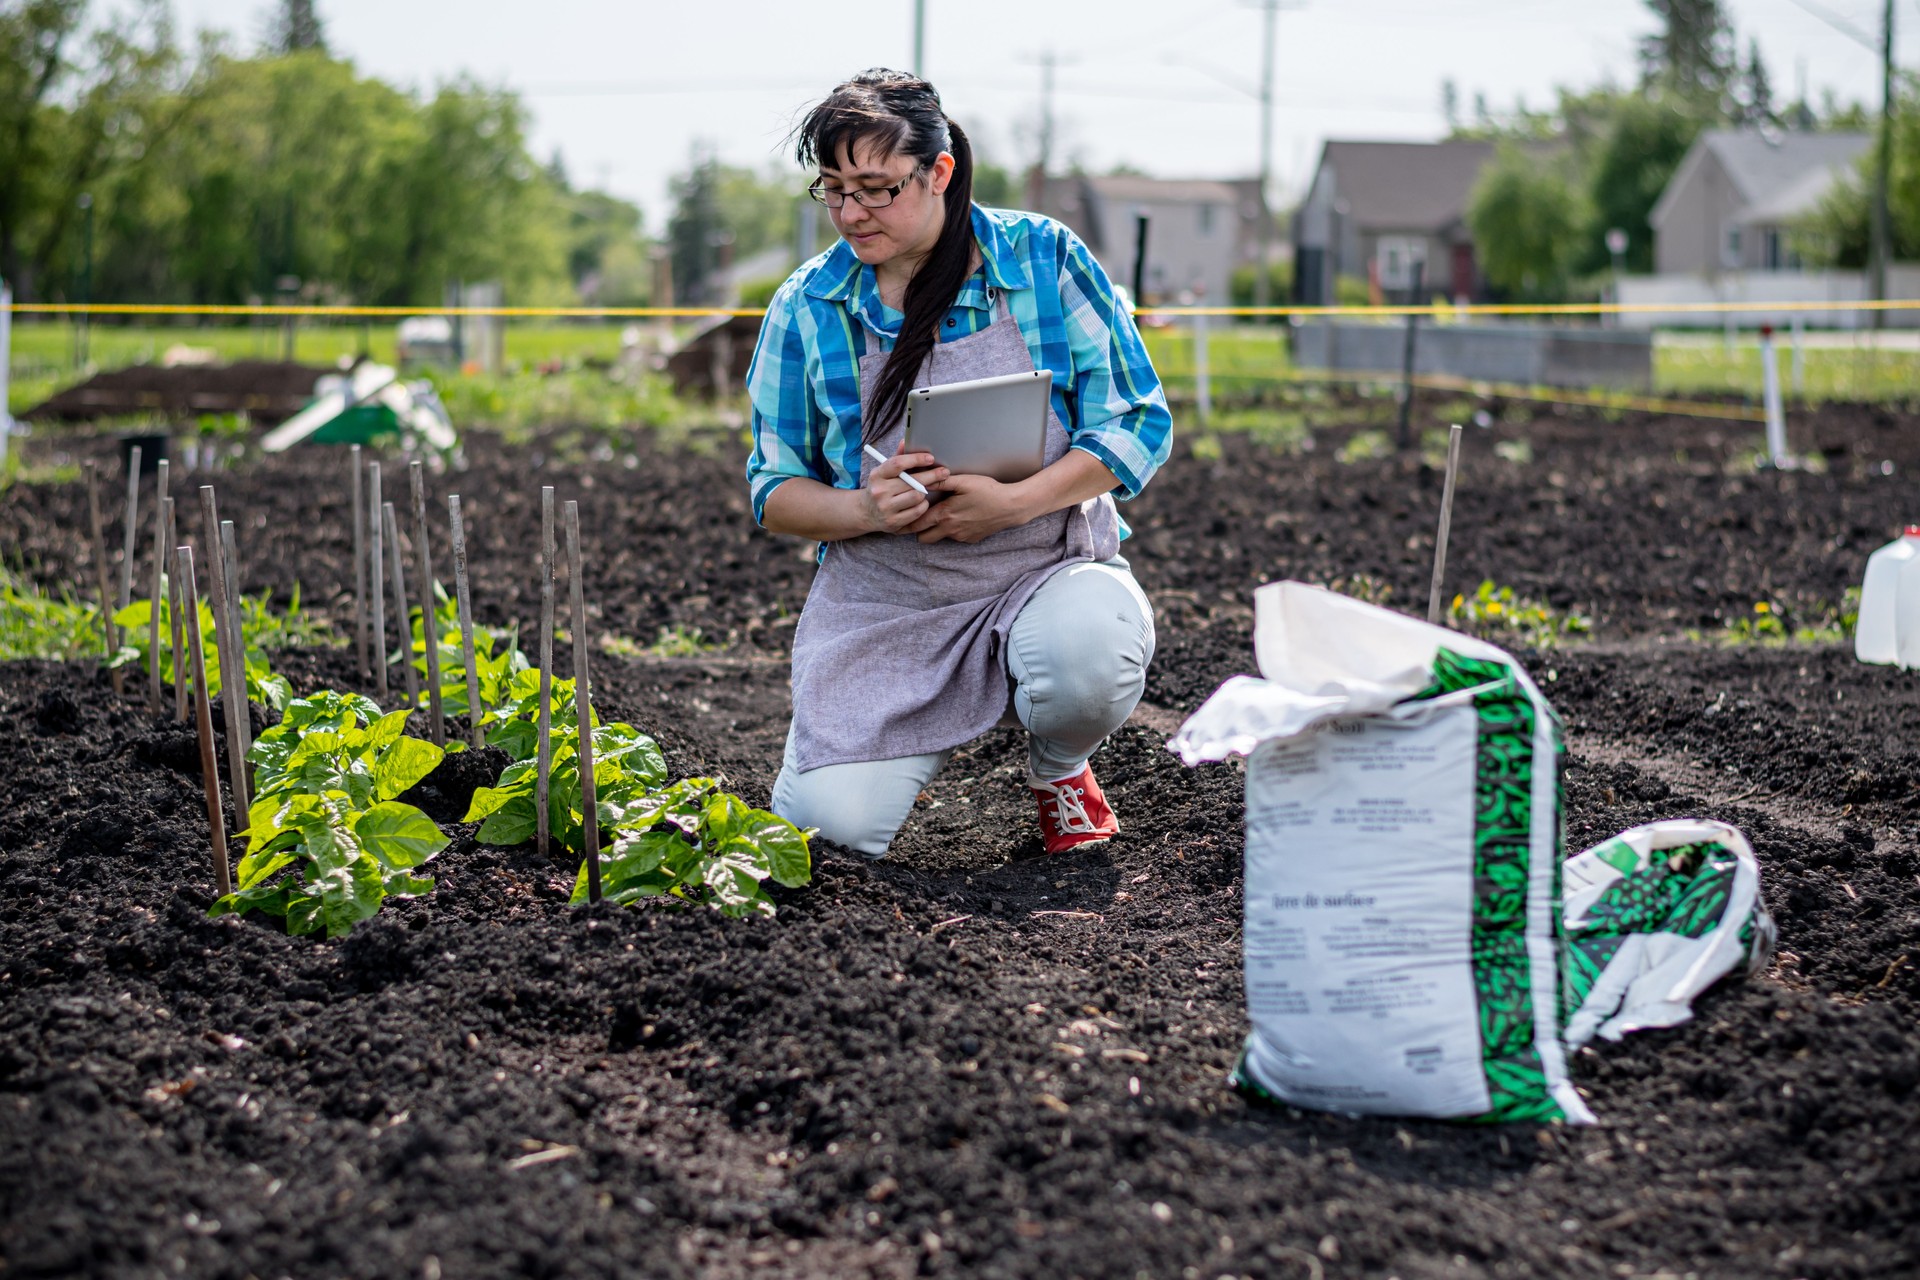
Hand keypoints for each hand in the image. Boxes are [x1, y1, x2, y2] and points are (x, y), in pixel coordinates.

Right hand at [862, 449, 945, 534]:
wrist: (866, 512)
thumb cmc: (881, 488)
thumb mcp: (884, 472)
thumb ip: (896, 458)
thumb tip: (905, 441)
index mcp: (877, 475)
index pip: (898, 464)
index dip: (916, 459)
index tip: (930, 458)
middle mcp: (880, 491)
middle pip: (912, 481)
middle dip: (932, 475)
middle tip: (944, 472)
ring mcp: (886, 508)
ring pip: (917, 496)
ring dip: (924, 492)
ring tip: (925, 490)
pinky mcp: (894, 522)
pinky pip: (917, 511)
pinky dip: (923, 505)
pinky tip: (921, 502)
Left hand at [908, 473, 1034, 542]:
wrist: (1010, 507)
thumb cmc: (987, 491)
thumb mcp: (963, 481)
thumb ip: (941, 481)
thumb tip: (922, 478)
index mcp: (945, 515)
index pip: (916, 525)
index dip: (907, 522)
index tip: (903, 517)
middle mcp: (950, 530)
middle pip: (923, 538)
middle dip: (919, 530)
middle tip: (921, 516)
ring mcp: (961, 537)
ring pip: (940, 537)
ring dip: (938, 528)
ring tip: (945, 513)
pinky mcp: (971, 539)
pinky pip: (955, 537)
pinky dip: (954, 529)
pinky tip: (963, 516)